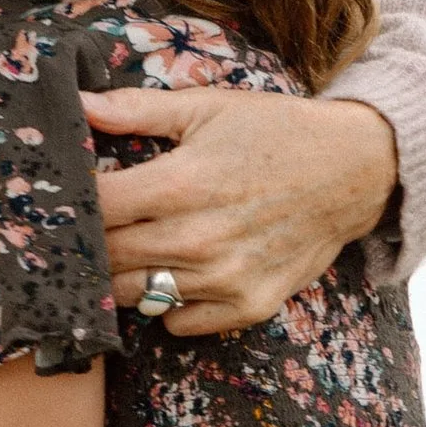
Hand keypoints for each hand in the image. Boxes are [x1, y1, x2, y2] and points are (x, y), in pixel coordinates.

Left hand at [85, 85, 396, 332]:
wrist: (354, 169)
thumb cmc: (275, 132)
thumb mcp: (207, 108)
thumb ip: (136, 110)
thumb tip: (79, 104)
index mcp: (181, 184)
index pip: (97, 209)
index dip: (74, 204)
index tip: (71, 198)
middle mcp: (198, 238)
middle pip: (106, 259)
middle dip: (92, 243)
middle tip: (97, 228)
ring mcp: (224, 279)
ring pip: (133, 295)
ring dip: (124, 276)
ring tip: (138, 248)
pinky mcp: (248, 306)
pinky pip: (177, 323)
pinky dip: (169, 303)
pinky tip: (181, 272)